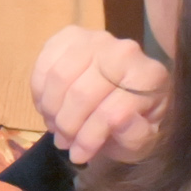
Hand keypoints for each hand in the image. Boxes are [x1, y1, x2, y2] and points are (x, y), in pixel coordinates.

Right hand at [33, 25, 168, 166]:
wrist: (124, 90)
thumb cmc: (135, 121)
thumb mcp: (143, 140)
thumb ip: (136, 136)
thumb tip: (121, 121)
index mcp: (151, 78)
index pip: (112, 112)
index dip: (90, 138)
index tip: (79, 156)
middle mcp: (126, 51)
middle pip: (82, 94)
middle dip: (67, 125)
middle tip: (63, 143)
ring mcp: (96, 39)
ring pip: (59, 77)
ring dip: (51, 109)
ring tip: (54, 126)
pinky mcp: (70, 35)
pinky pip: (44, 64)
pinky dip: (39, 91)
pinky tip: (47, 107)